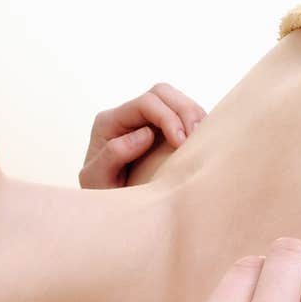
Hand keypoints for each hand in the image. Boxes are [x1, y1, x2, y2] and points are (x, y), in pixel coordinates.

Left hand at [79, 83, 204, 188]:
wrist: (106, 208)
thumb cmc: (101, 194)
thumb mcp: (98, 180)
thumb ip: (112, 156)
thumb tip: (145, 134)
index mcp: (110, 122)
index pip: (146, 103)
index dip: (169, 118)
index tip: (181, 143)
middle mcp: (128, 117)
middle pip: (162, 93)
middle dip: (185, 110)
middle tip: (196, 137)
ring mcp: (146, 122)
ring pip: (175, 100)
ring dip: (194, 116)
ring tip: (202, 139)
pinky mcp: (161, 132)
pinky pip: (183, 117)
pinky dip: (197, 125)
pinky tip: (201, 142)